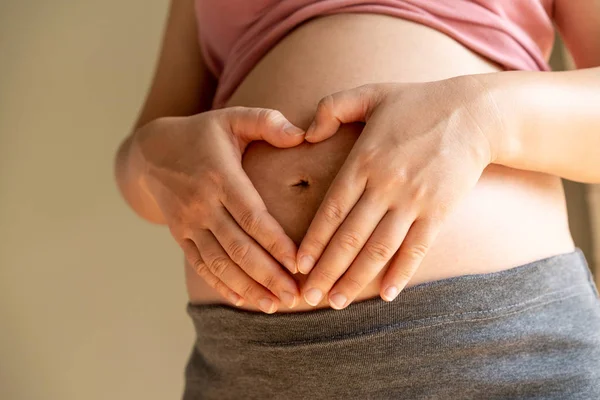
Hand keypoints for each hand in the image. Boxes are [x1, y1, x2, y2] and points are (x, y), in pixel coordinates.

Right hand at [133, 107, 306, 312]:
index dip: (275, 242)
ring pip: (220, 263)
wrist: (151, 153)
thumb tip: (303, 135)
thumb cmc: (202, 134)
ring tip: (276, 305)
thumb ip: (268, 122)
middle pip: (238, 247)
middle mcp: (202, 204)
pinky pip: (201, 266)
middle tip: (296, 296)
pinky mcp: (181, 236)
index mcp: (220, 176)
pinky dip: (222, 285)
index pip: (251, 215)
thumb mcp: (232, 118)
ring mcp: (189, 224)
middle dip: (268, 275)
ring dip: (248, 287)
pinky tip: (243, 301)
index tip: (298, 263)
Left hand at [296, 78, 497, 308]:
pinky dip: (401, 274)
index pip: (331, 210)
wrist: (475, 113)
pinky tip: (386, 295)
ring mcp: (414, 201)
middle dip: (327, 271)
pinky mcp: (440, 211)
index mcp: (364, 160)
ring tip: (337, 302)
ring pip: (379, 249)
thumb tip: (305, 133)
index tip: (299, 265)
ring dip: (356, 279)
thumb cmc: (418, 102)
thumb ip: (332, 107)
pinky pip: (417, 249)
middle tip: (309, 297)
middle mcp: (386, 185)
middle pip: (350, 238)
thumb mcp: (371, 93)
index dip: (313, 241)